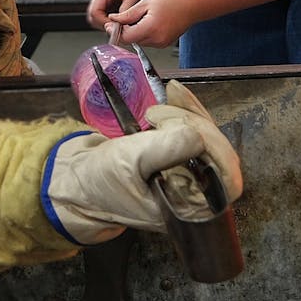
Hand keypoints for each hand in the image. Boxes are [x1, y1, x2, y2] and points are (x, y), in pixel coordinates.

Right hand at [44, 83, 240, 243]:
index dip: (216, 149)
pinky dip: (186, 110)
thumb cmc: (98, 180)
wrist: (75, 180)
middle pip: (219, 154)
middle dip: (195, 124)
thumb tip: (198, 134)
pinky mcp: (176, 156)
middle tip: (158, 114)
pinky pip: (194, 131)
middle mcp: (192, 193)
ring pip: (207, 138)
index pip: (226, 179)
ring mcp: (185, 174)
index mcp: (188, 208)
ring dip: (189, 112)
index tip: (185, 127)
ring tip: (162, 101)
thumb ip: (166, 149)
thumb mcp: (128, 161)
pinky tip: (173, 92)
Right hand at [86, 0, 149, 30]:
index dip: (104, 22)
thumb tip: (121, 22)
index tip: (116, 26)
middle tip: (118, 28)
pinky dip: (110, 21)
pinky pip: (103, 16)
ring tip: (121, 23)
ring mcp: (102, 0)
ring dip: (107, 23)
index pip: (94, 12)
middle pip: (92, 17)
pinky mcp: (106, 3)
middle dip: (104, 24)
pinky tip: (121, 20)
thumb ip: (126, 8)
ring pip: (96, 18)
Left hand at [103, 0, 195, 48]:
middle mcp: (157, 40)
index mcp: (151, 28)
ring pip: (139, 41)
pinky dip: (143, 33)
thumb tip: (113, 20)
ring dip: (134, 32)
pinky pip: (148, 41)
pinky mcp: (164, 44)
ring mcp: (162, 43)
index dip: (116, 31)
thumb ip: (128, 14)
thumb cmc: (172, 0)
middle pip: (132, 40)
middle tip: (121, 19)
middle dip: (124, 31)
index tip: (110, 24)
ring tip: (139, 17)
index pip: (126, 37)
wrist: (191, 5)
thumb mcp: (145, 3)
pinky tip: (147, 21)